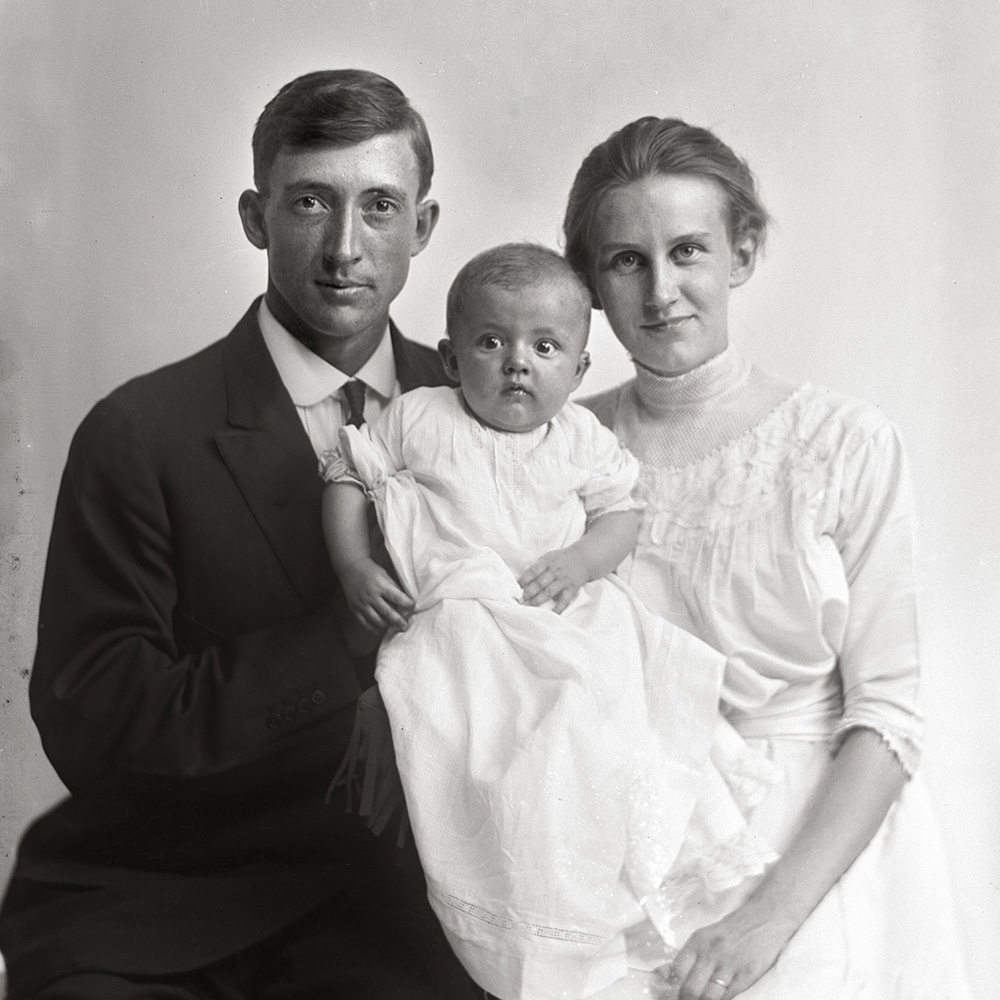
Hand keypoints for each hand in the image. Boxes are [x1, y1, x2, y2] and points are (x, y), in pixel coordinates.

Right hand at [338, 557, 413, 632]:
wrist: (350, 568)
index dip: (407, 604)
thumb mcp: (384, 574)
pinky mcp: (354, 608)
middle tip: (405, 626)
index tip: (413, 607)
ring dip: (386, 625)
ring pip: (376, 620)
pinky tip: (379, 630)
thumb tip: (406, 598)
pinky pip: (364, 622)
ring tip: (393, 627)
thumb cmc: (370, 570)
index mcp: (381, 585)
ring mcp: (362, 603)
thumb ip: (394, 586)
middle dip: (398, 621)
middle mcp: (371, 596)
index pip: (397, 597)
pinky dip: (372, 628)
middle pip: (387, 612)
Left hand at [517, 548, 588, 613]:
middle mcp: (555, 571)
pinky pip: (564, 601)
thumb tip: (522, 582)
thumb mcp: (548, 557)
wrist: (583, 559)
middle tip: (519, 601)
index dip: (523, 580)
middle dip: (527, 593)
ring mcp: (563, 580)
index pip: (533, 571)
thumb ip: (537, 567)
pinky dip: (557, 609)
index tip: (515, 588)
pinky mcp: (571, 589)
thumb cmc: (560, 559)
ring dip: (537, 601)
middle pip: (539, 583)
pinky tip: (549, 614)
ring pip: (548, 592)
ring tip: (528, 607)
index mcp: (547, 561)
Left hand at [662, 902, 796, 999]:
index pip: (676, 971)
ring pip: (707, 997)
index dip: (672, 988)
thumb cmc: (734, 929)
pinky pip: (728, 996)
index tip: (671, 995)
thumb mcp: (707, 936)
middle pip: (689, 988)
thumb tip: (671, 976)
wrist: (764, 918)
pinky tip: (718, 999)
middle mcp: (711, 952)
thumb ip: (692, 956)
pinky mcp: (746, 975)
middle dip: (685, 999)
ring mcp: (729, 964)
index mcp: (698, 941)